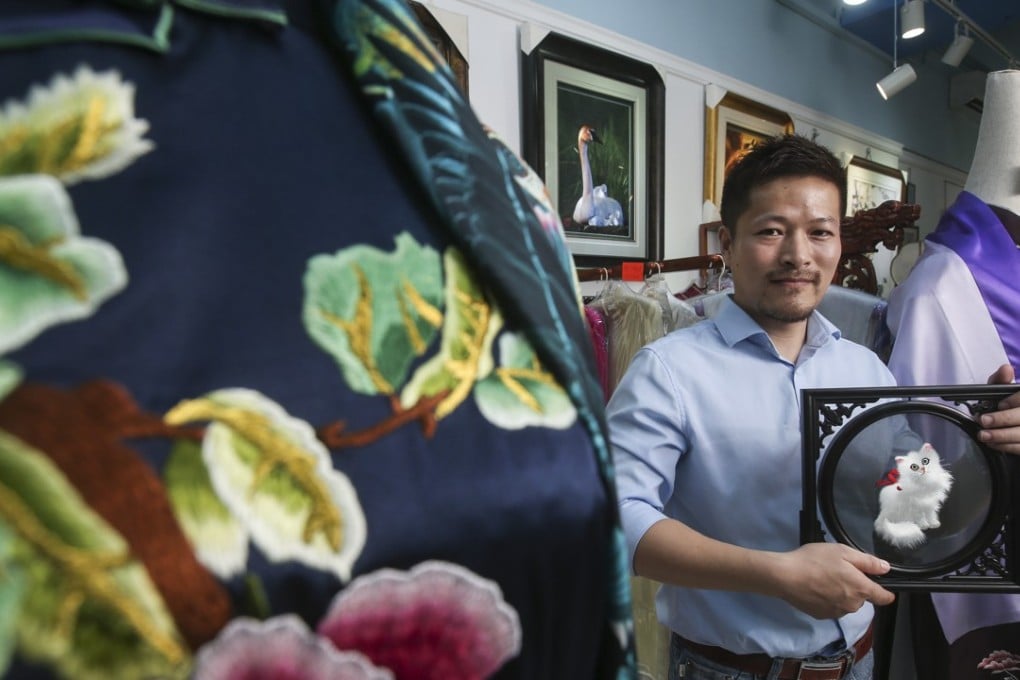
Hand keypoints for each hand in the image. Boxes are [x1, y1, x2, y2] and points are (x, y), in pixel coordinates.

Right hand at [772, 543, 893, 618]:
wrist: (785, 576)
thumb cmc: (815, 560)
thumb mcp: (842, 552)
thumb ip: (867, 562)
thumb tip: (886, 568)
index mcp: (861, 589)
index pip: (884, 597)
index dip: (886, 592)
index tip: (882, 586)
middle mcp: (853, 605)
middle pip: (862, 598)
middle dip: (855, 587)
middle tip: (838, 571)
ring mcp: (837, 613)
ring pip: (847, 603)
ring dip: (841, 594)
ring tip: (824, 579)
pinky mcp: (822, 616)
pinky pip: (833, 608)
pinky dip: (828, 600)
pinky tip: (815, 588)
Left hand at [979, 364, 1019, 454]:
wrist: (1010, 425)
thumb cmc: (1007, 405)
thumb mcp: (1002, 391)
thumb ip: (1001, 380)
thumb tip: (1006, 369)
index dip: (1014, 401)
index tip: (1000, 404)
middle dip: (1003, 419)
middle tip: (984, 421)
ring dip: (1002, 436)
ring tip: (984, 435)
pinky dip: (1006, 446)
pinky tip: (992, 443)